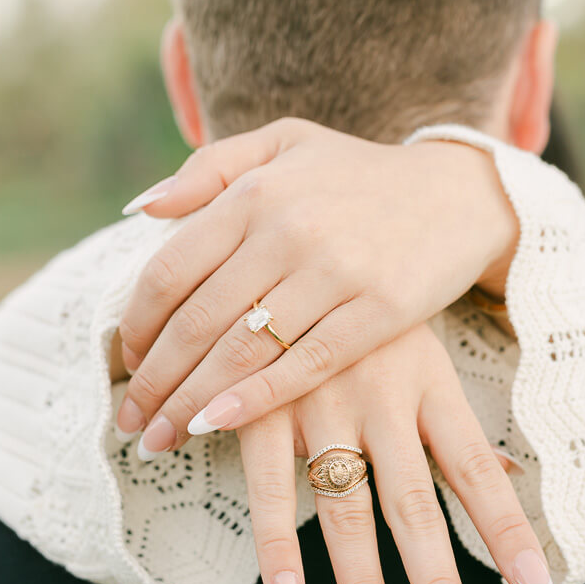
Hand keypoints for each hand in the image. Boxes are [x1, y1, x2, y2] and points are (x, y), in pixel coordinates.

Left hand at [116, 118, 518, 452]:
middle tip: (130, 419)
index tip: (127, 361)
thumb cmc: (357, 175)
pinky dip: (256, 399)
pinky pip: (306, 363)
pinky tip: (218, 425)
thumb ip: (209, 168)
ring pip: (243, 350)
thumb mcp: (283, 144)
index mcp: (255, 192)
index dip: (138, 324)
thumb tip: (141, 211)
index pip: (169, 269)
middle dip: (154, 380)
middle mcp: (288, 230)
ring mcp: (336, 271)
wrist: (457, 193)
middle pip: (197, 321)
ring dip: (191, 402)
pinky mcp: (380, 310)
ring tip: (160, 438)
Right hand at [236, 324, 554, 583]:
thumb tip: (510, 476)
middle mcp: (381, 399)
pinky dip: (280, 549)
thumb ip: (453, 422)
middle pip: (416, 509)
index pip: (477, 473)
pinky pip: (271, 488)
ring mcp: (320, 403)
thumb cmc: (369, 308)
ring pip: (346, 510)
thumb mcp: (422, 351)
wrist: (291, 238)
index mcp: (429, 383)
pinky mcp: (262, 406)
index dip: (508, 534)